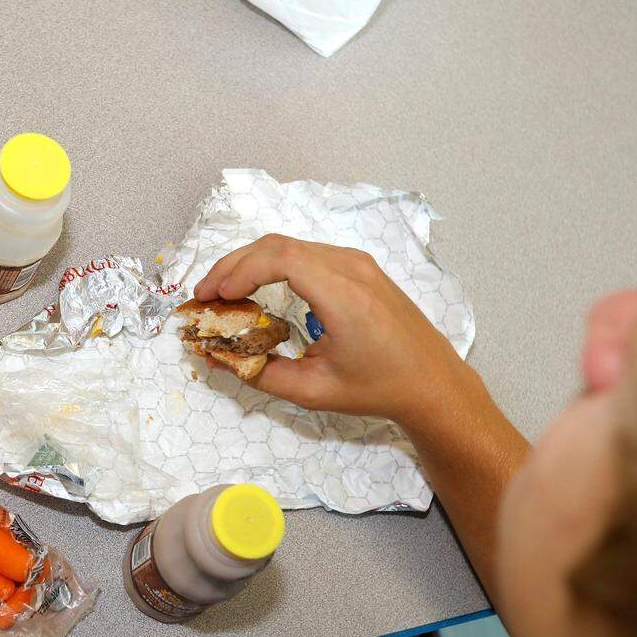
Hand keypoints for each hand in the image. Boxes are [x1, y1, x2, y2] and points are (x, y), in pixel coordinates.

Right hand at [193, 234, 468, 425]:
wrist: (432, 382)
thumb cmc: (378, 388)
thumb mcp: (313, 390)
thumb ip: (260, 374)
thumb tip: (216, 359)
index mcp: (344, 296)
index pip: (280, 258)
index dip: (239, 271)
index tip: (213, 297)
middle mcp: (352, 268)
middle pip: (278, 245)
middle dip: (233, 265)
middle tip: (204, 295)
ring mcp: (358, 263)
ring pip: (290, 245)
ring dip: (251, 264)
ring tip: (224, 293)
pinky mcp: (359, 267)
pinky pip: (306, 254)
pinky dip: (273, 266)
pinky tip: (257, 289)